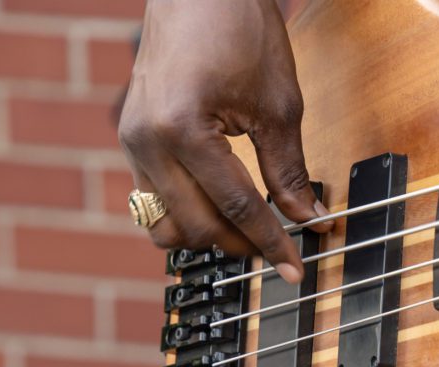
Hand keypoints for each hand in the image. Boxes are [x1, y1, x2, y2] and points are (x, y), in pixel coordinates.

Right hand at [119, 0, 331, 282]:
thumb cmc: (237, 27)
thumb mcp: (278, 103)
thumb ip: (288, 168)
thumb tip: (305, 216)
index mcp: (182, 130)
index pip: (235, 207)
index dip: (270, 242)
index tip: (294, 268)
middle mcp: (146, 142)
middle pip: (195, 227)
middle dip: (240, 245)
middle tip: (278, 249)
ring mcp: (132, 142)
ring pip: (164, 224)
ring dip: (206, 235)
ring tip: (247, 231)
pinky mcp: (132, 139)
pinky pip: (153, 199)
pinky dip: (187, 213)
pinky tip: (218, 206)